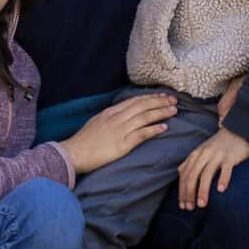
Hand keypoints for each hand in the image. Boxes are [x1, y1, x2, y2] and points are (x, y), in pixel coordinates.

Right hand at [62, 91, 177, 174]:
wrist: (75, 152)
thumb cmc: (84, 141)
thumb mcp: (97, 122)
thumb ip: (110, 117)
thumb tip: (122, 115)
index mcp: (111, 112)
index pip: (134, 101)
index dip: (150, 97)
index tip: (162, 95)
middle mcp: (117, 118)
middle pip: (142, 106)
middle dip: (159, 102)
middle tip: (174, 100)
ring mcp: (120, 130)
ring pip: (145, 117)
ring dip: (160, 113)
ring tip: (173, 111)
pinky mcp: (122, 144)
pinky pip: (141, 135)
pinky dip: (154, 129)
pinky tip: (164, 127)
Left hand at [177, 128, 248, 209]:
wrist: (237, 130)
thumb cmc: (218, 145)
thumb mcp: (202, 151)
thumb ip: (191, 162)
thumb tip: (180, 174)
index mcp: (195, 154)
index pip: (184, 175)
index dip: (182, 191)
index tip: (183, 206)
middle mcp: (204, 154)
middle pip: (192, 175)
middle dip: (189, 193)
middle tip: (190, 209)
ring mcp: (217, 155)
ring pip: (207, 174)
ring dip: (203, 190)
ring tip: (202, 205)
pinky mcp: (231, 157)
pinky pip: (226, 169)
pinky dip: (223, 179)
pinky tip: (220, 190)